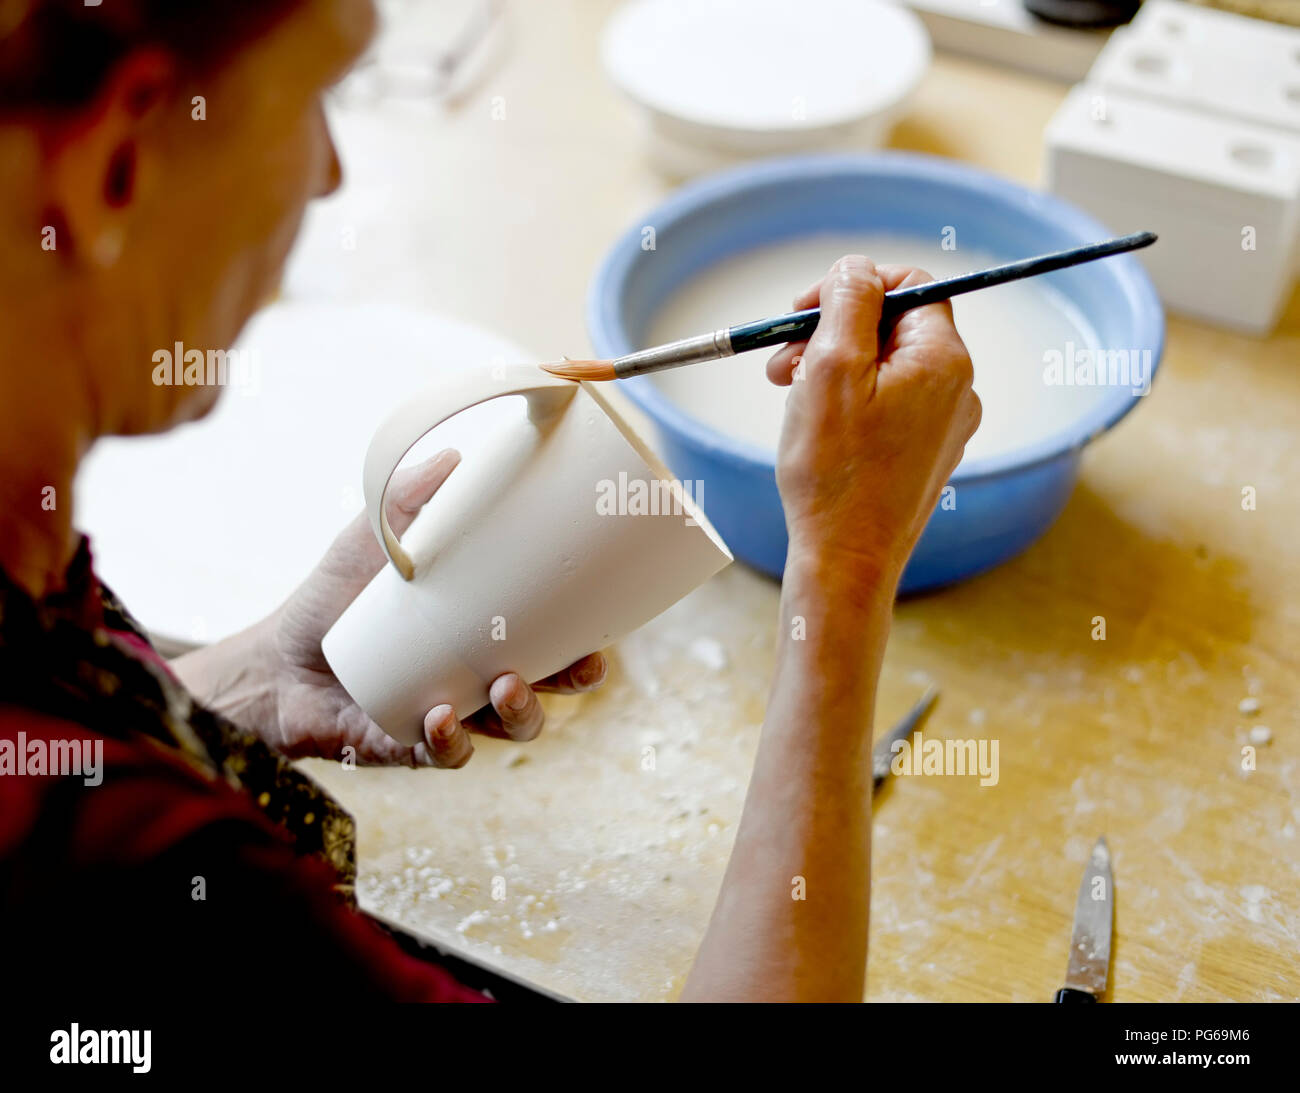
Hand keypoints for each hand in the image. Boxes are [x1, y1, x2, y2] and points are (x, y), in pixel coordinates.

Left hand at [179, 450, 606, 767]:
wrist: (274, 658)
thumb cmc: (333, 598)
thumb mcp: (372, 538)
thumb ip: (409, 495)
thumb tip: (455, 455)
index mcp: (482, 632)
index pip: (549, 638)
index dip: (584, 639)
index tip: (603, 625)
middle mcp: (474, 678)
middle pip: (546, 688)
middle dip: (572, 681)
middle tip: (581, 666)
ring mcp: (447, 715)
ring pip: (507, 727)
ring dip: (521, 713)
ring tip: (507, 685)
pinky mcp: (405, 746)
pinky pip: (443, 756)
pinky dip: (449, 742)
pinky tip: (440, 718)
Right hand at [767, 255, 980, 589]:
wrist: (846, 561)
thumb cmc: (834, 472)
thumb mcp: (829, 368)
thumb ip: (846, 302)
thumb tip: (855, 268)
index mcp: (943, 360)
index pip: (909, 285)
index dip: (853, 286)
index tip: (804, 310)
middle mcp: (957, 389)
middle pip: (894, 326)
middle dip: (833, 331)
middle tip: (782, 358)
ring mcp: (944, 425)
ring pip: (886, 366)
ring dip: (834, 367)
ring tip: (790, 393)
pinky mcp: (925, 454)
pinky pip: (889, 404)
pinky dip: (850, 402)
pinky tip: (817, 426)